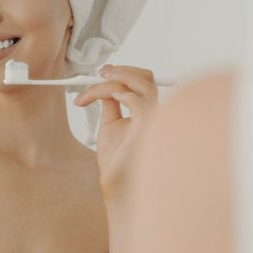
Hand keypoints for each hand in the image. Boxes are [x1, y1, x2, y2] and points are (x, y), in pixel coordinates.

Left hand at [73, 64, 159, 202]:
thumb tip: (105, 85)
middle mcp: (155, 113)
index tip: (102, 72)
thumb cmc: (115, 158)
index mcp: (148, 111)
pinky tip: (108, 98)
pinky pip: (139, 103)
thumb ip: (111, 103)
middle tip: (100, 73)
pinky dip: (122, 94)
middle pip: (148, 78)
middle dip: (123, 70)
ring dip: (118, 78)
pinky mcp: (147, 129)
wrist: (115, 182)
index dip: (124, 72)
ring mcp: (154, 121)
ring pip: (144, 85)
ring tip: (97, 82)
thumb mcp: (110, 123)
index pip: (144, 81)